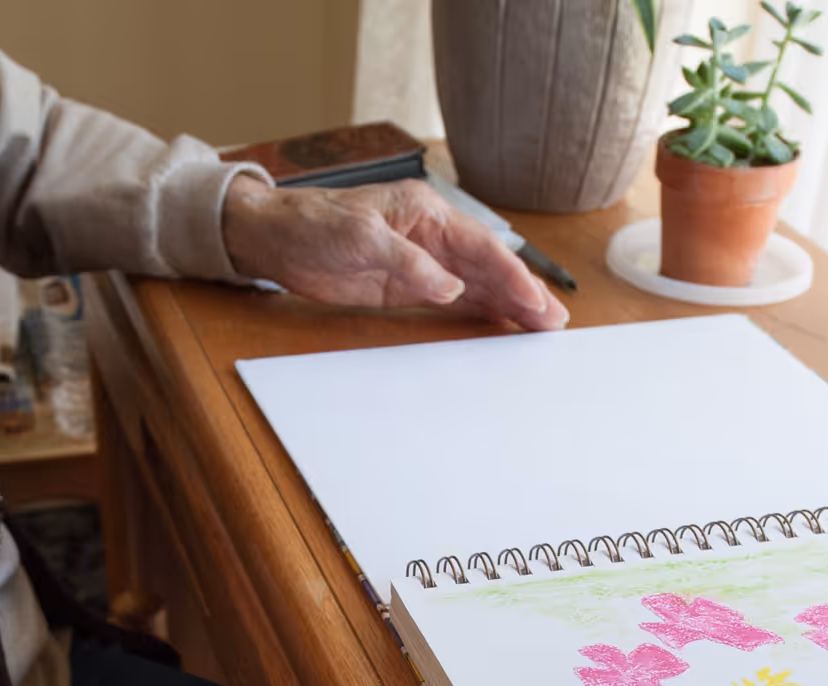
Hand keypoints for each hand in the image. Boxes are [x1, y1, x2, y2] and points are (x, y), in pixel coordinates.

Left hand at [220, 175, 569, 331]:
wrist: (273, 238)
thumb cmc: (312, 226)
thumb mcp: (359, 239)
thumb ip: (408, 263)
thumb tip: (451, 287)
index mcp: (425, 214)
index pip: (481, 247)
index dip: (513, 275)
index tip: (536, 301)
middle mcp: (430, 236)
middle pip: (487, 267)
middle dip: (523, 294)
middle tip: (555, 323)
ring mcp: (420, 262)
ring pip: (475, 286)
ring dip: (507, 307)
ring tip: (539, 329)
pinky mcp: (405, 286)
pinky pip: (451, 302)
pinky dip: (478, 314)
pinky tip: (500, 328)